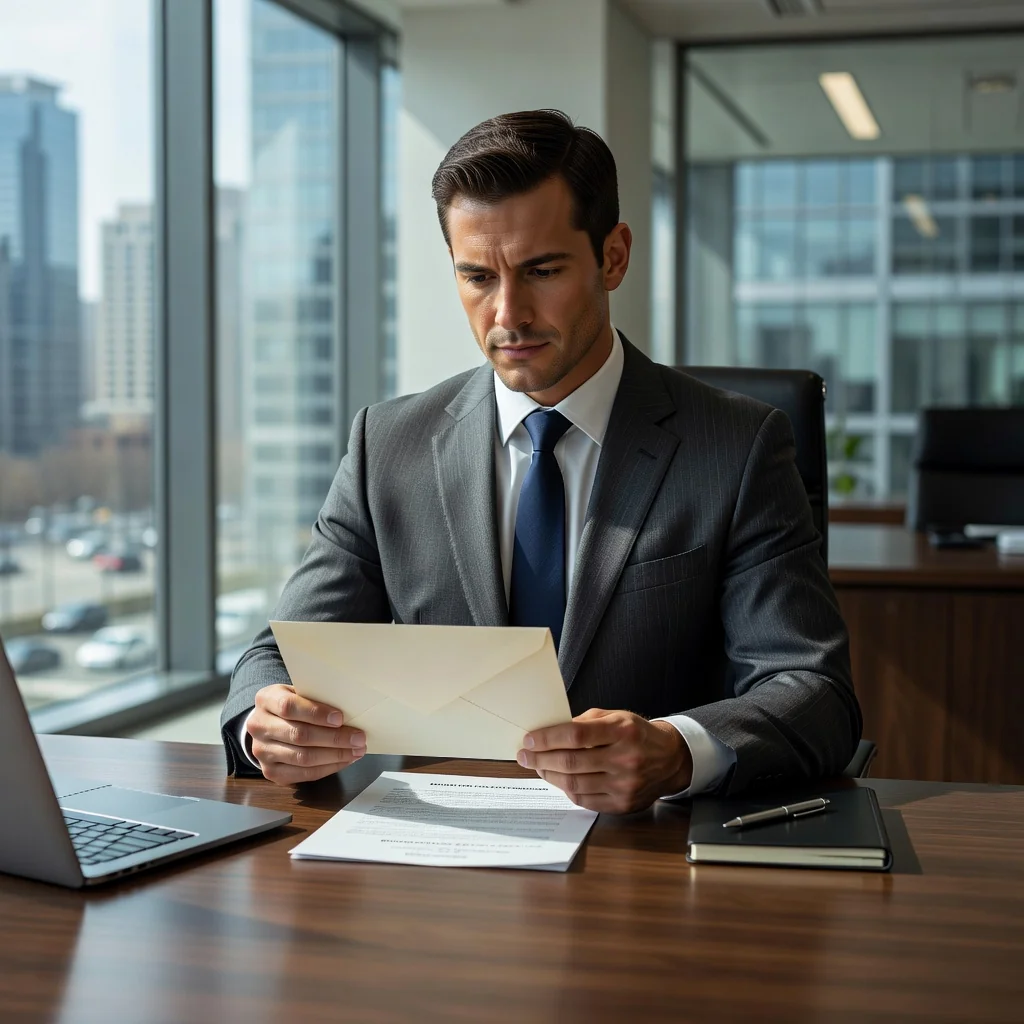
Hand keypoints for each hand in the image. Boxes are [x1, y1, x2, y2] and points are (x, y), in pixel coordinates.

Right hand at [247, 684, 365, 784]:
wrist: (269, 724)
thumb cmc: (293, 705)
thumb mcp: (299, 692)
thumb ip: (317, 698)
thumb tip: (351, 710)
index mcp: (266, 699)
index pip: (289, 706)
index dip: (316, 713)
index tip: (340, 718)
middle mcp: (259, 726)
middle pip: (299, 735)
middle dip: (334, 738)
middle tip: (359, 738)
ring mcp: (262, 752)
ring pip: (303, 757)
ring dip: (335, 755)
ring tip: (356, 750)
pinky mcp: (270, 772)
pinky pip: (303, 774)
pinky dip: (328, 768)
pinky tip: (344, 760)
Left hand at [516, 708, 692, 812]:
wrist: (670, 759)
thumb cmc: (638, 735)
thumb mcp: (616, 717)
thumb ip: (585, 722)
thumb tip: (550, 732)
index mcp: (622, 731)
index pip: (575, 735)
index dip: (547, 738)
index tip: (529, 739)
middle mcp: (625, 759)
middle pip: (571, 762)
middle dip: (540, 758)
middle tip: (524, 755)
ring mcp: (625, 784)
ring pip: (574, 784)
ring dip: (549, 776)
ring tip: (538, 767)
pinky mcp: (623, 804)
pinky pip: (585, 800)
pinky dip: (566, 790)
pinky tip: (559, 780)